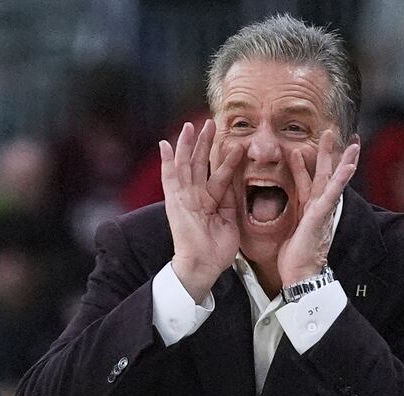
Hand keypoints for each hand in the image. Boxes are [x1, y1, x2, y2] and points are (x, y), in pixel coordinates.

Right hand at [159, 120, 243, 302]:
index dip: (224, 157)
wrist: (203, 265)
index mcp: (210, 200)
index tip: (232, 141)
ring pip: (186, 164)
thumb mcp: (231, 219)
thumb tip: (237, 179)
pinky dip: (167, 161)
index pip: (217, 172)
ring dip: (188, 144)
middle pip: (200, 163)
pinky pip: (169, 178)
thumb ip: (231, 199)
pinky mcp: (174, 201)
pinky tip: (166, 144)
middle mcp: (195, 195)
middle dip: (204, 142)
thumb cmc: (217, 249)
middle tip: (210, 122)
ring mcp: (184, 197)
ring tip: (191, 125)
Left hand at [277, 133, 358, 285]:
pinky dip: (340, 180)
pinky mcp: (321, 216)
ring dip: (343, 160)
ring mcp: (322, 210)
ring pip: (333, 180)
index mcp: (309, 207)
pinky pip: (331, 194)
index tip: (308, 147)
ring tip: (351, 143)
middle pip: (325, 173)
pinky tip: (348, 167)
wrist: (300, 275)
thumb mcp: (288, 227)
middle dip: (329, 153)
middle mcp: (318, 206)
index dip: (307, 163)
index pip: (310, 180)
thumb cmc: (294, 255)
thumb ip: (289, 212)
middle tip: (332, 131)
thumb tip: (278, 202)